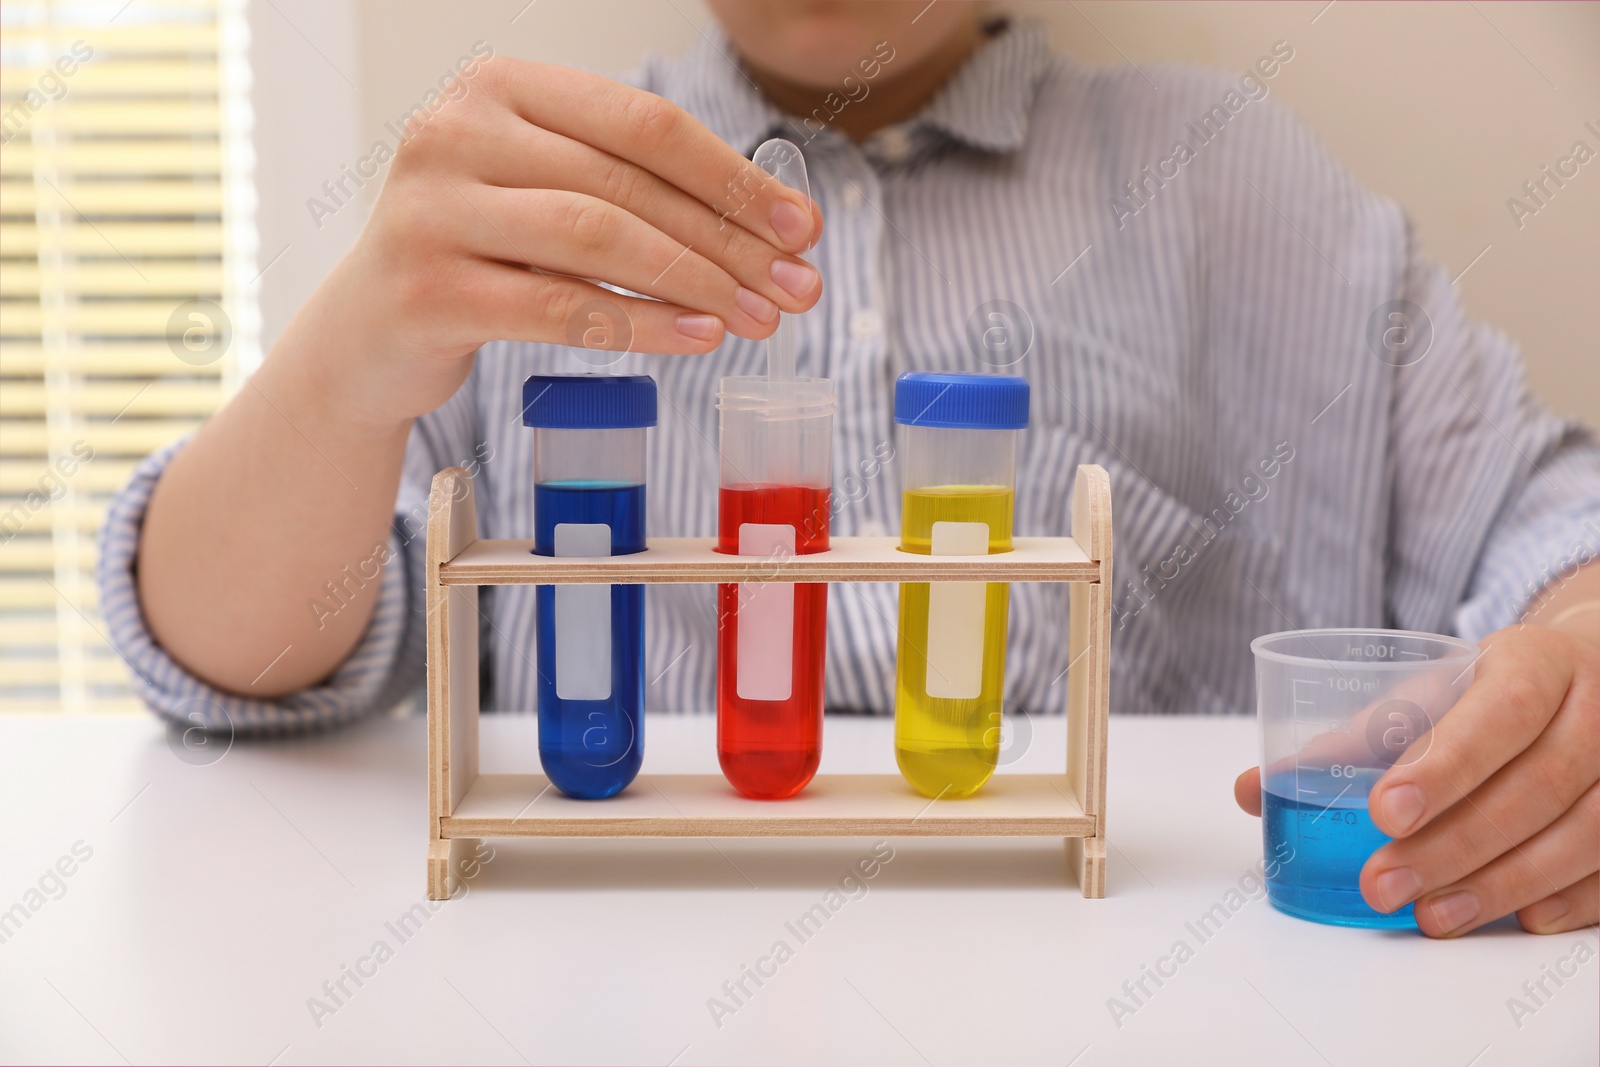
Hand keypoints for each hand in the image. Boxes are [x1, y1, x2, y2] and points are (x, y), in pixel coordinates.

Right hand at [292, 53, 824, 428]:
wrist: (370, 333)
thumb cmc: (483, 257)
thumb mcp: (549, 199)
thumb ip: (635, 192)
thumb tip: (775, 228)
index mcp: (500, 87)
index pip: (643, 124)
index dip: (733, 177)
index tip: (800, 227)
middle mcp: (456, 131)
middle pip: (628, 182)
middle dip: (729, 240)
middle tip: (797, 287)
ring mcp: (433, 208)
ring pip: (598, 237)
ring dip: (696, 281)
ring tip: (759, 318)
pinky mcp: (428, 288)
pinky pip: (561, 307)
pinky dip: (642, 323)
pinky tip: (699, 338)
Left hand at [1234, 624, 1598, 936]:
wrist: (1582, 676)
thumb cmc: (1485, 692)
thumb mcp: (1424, 692)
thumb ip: (1347, 740)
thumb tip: (1251, 789)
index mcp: (1535, 662)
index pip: (1500, 712)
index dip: (1446, 765)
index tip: (1384, 811)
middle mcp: (1596, 709)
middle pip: (1536, 785)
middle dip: (1456, 844)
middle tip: (1383, 884)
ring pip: (1581, 834)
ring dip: (1501, 884)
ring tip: (1430, 914)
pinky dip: (1566, 900)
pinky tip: (1515, 919)